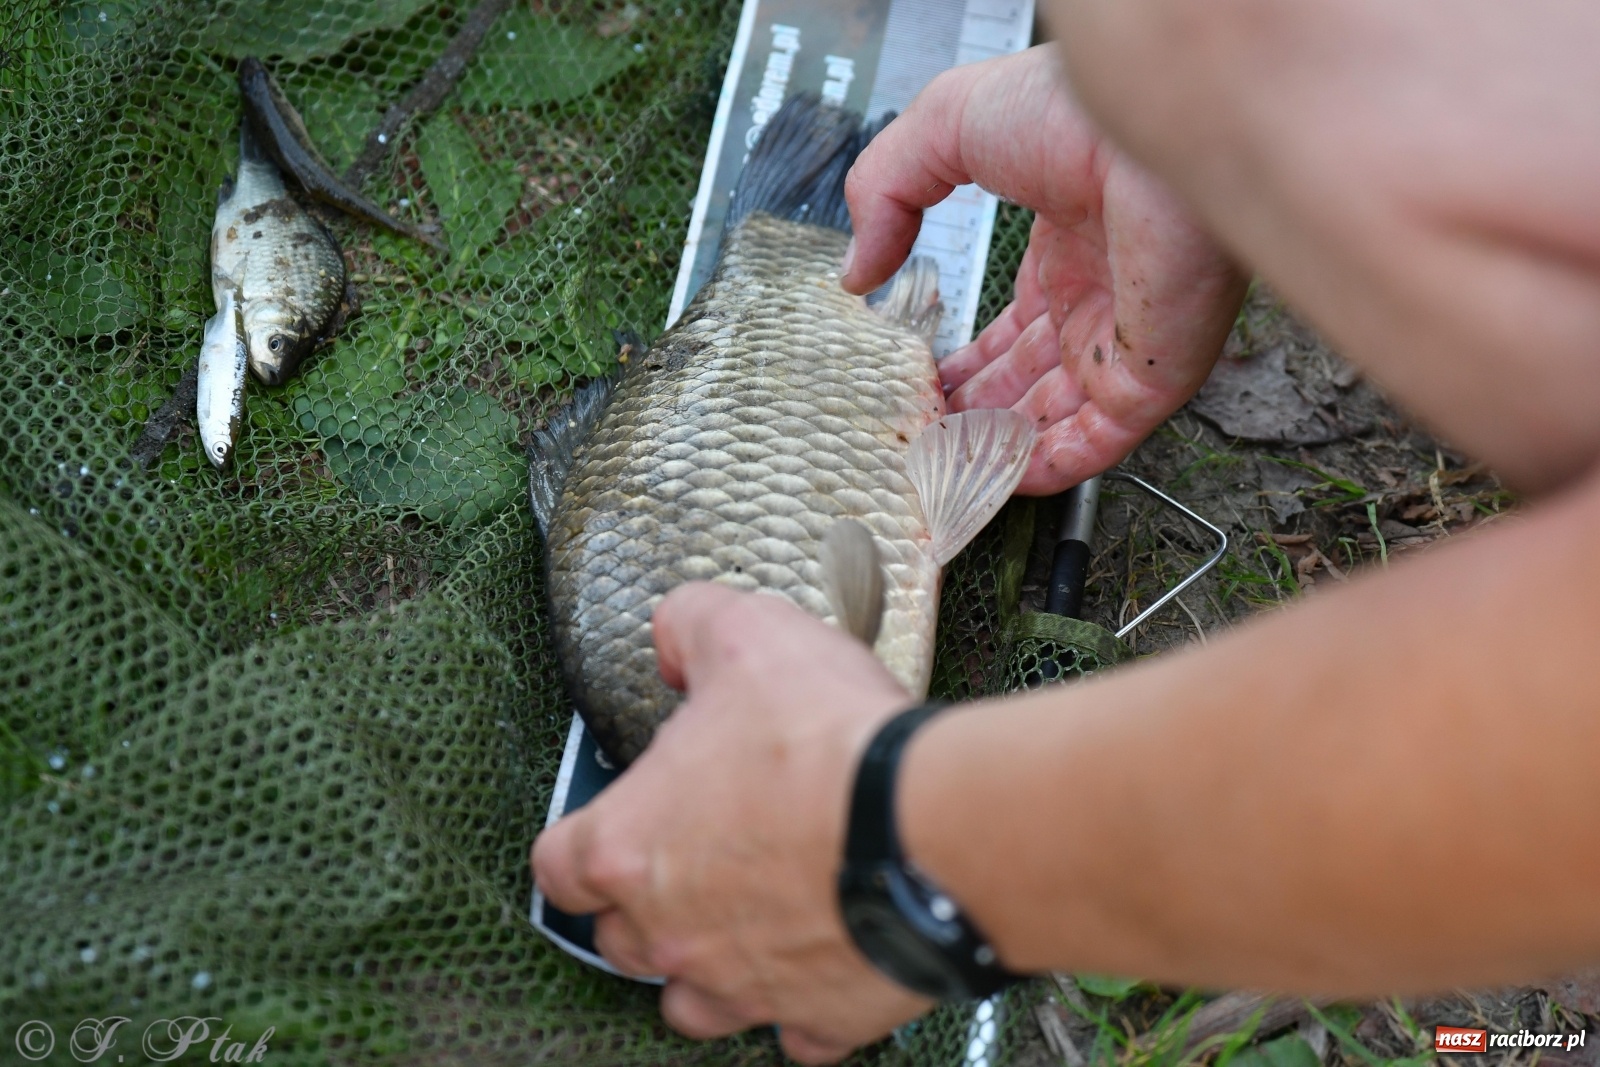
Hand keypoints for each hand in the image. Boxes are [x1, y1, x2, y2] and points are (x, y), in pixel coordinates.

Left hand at [531, 583, 931, 1063]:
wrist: (927, 827)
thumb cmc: (829, 745)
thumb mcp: (745, 635)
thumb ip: (690, 628)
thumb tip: (673, 637)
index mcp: (631, 846)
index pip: (558, 865)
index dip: (579, 842)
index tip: (606, 826)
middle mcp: (672, 931)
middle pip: (619, 940)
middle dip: (644, 905)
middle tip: (691, 859)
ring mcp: (742, 983)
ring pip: (692, 1003)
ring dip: (707, 965)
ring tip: (744, 919)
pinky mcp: (818, 1015)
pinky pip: (792, 1032)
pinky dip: (800, 1004)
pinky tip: (821, 958)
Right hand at [843, 45, 1247, 494]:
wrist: (1155, 126)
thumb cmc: (1069, 109)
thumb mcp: (944, 128)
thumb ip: (885, 195)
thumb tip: (855, 274)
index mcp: (1065, 244)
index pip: (1013, 326)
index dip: (965, 363)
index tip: (916, 388)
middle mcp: (1099, 298)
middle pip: (1030, 381)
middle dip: (974, 414)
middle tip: (919, 440)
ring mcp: (1127, 341)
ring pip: (1056, 420)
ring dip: (998, 450)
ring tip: (938, 472)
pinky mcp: (1151, 380)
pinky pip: (1096, 444)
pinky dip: (1045, 470)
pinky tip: (992, 483)